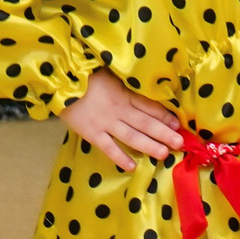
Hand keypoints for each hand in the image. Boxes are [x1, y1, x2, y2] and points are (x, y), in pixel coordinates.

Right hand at [60, 69, 181, 171]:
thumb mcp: (110, 73)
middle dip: (164, 133)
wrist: (59, 78)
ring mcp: (106, 122)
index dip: (165, 116)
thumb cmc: (85, 73)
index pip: (149, 106)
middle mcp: (119, 109)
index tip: (178, 124)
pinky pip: (108, 147)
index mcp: (124, 93)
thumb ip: (124, 84)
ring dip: (149, 145)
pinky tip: (131, 166)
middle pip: (146, 123)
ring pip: (132, 136)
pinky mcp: (91, 132)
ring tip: (164, 154)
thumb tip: (141, 88)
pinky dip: (119, 157)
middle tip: (179, 143)